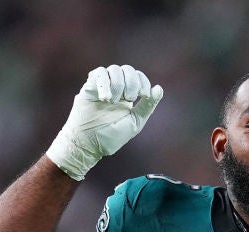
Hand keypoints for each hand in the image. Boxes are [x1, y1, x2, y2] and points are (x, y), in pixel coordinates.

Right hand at [47, 64, 163, 180]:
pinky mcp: (89, 87)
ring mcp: (102, 86)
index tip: (144, 95)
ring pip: (114, 69)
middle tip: (129, 98)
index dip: (143, 82)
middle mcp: (115, 88)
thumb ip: (148, 106)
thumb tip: (159, 88)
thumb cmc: (111, 136)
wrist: (89, 144)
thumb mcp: (135, 122)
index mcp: (128, 95)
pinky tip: (105, 98)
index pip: (138, 77)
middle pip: (128, 69)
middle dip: (132, 82)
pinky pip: (98, 73)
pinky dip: (104, 83)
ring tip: (113, 102)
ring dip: (118, 84)